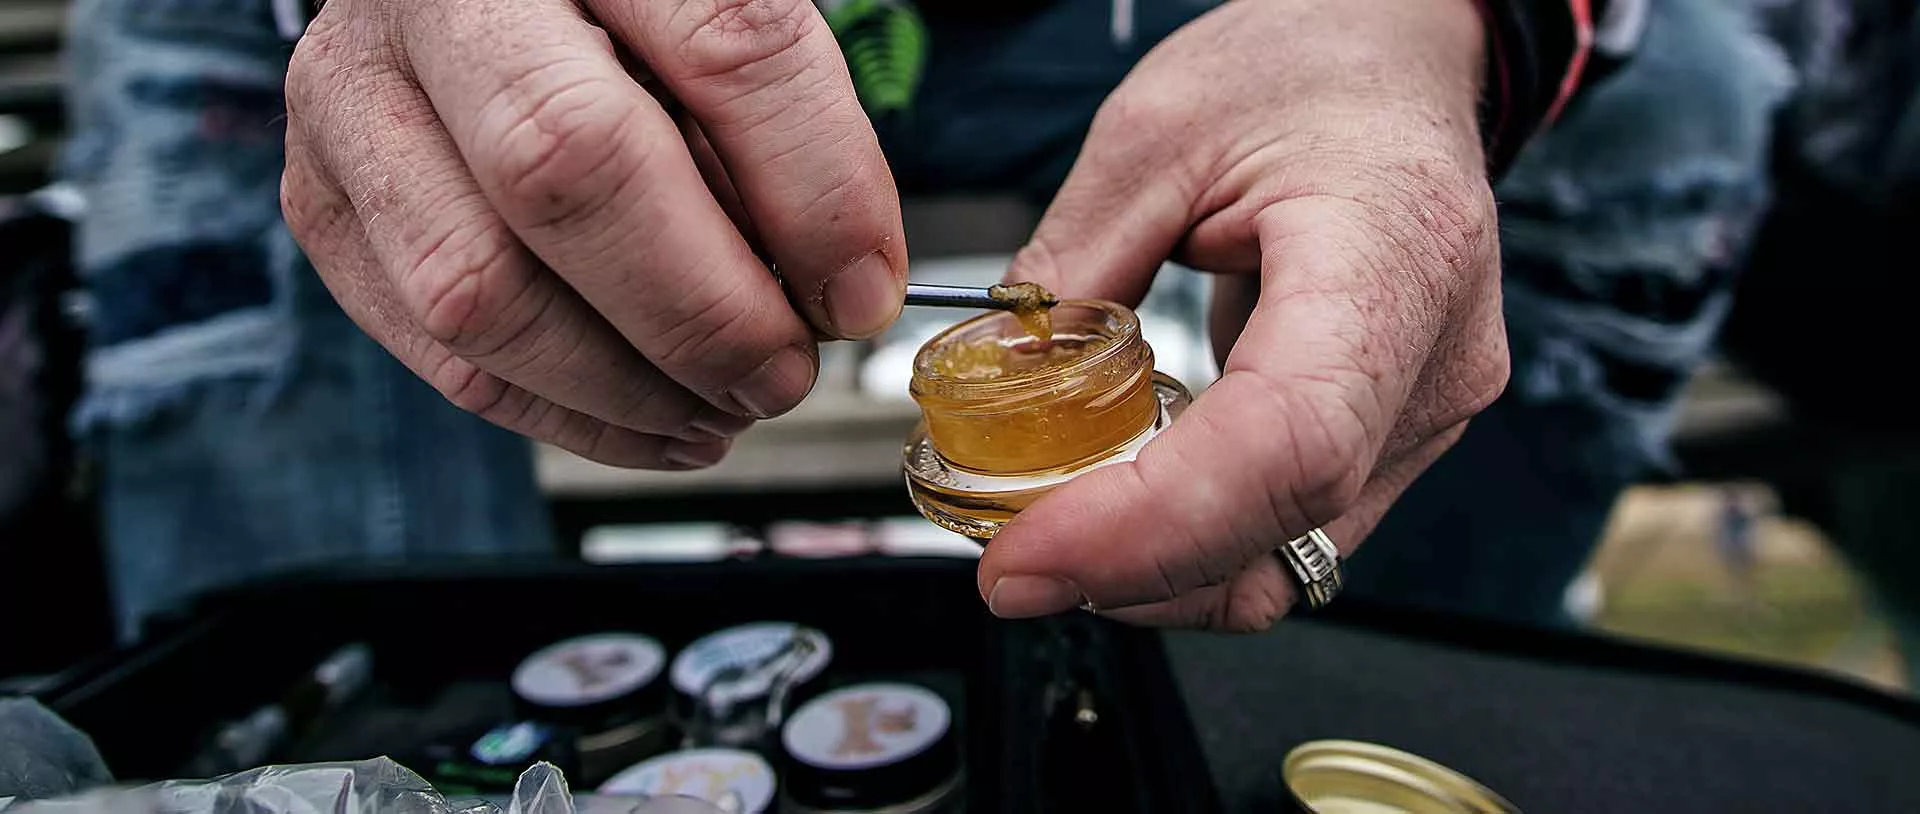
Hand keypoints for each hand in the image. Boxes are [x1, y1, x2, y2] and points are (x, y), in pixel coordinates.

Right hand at [282, 0, 905, 467]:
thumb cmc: (624, 15)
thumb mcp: (718, 15)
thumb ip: (787, 120)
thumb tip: (843, 293)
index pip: (725, 45)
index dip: (813, 189)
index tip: (860, 290)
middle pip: (566, 165)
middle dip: (702, 310)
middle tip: (782, 371)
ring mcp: (356, 95)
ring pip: (478, 287)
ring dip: (628, 386)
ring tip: (721, 408)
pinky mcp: (323, 198)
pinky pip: (437, 349)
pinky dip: (565, 414)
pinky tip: (652, 421)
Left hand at [978, 0, 1507, 629]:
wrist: (1396, 62)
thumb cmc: (1306, 70)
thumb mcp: (1155, 130)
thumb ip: (1075, 261)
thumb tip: (996, 380)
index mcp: (1391, 254)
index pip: (1290, 442)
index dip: (1155, 523)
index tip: (1032, 555)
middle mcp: (1433, 359)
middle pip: (1286, 525)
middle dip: (1132, 566)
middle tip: (1010, 560)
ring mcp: (1427, 412)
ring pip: (1293, 557)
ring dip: (1162, 569)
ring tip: (1055, 530)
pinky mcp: (1396, 437)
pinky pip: (1295, 528)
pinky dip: (1199, 539)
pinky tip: (1125, 502)